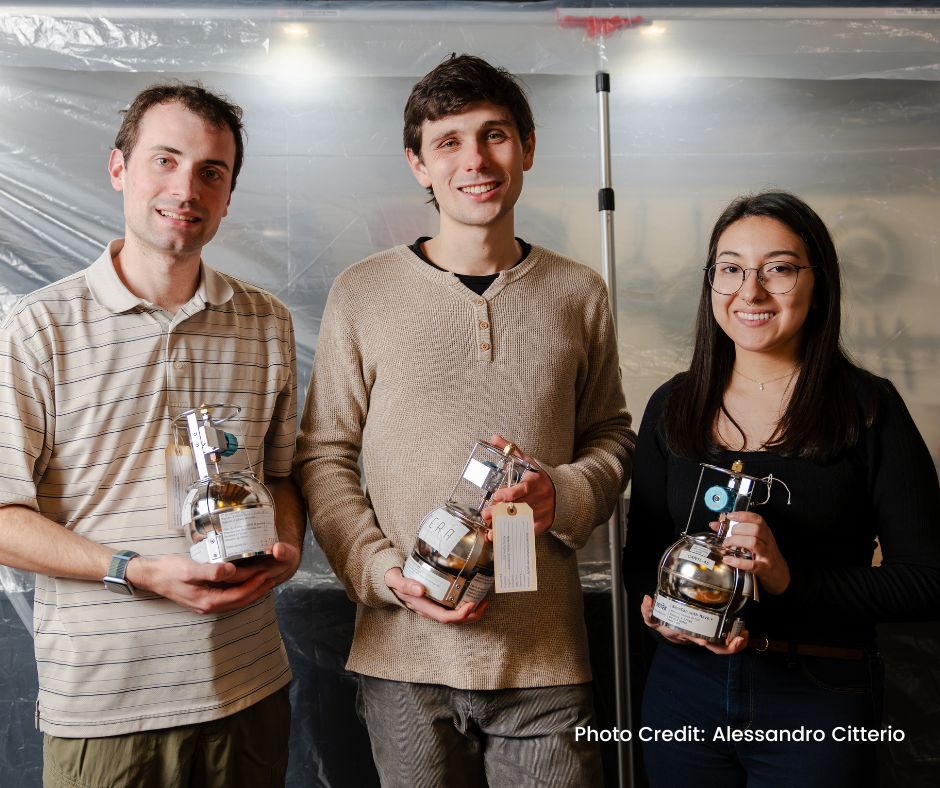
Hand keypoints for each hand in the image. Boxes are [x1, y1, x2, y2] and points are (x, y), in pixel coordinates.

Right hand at [127, 542, 298, 614]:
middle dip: (257, 590)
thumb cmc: (169, 571)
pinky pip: (228, 597)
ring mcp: (206, 604)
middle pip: (240, 601)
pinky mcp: (204, 598)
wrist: (152, 576)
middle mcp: (208, 606)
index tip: (266, 573)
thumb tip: (231, 571)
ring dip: (251, 592)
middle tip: (272, 578)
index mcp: (207, 600)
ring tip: (264, 581)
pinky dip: (240, 591)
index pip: (238, 595)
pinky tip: (245, 583)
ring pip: (235, 601)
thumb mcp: (189, 569)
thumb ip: (211, 571)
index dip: (254, 585)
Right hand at [384, 567, 487, 624]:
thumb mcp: (396, 580)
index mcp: (423, 607)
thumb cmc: (394, 580)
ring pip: (456, 617)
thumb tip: (421, 589)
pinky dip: (466, 607)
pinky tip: (474, 597)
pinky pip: (454, 609)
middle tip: (484, 604)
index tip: (470, 605)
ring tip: (484, 603)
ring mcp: (434, 608)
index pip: (444, 617)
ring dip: (472, 613)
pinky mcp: (437, 602)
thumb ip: (406, 584)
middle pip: (454, 620)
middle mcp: (430, 610)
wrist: (390, 582)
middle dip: (471, 616)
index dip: (460, 615)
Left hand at [481, 434, 554, 536]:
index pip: (523, 489)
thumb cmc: (538, 477)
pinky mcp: (543, 525)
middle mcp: (541, 498)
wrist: (562, 493)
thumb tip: (493, 437)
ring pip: (521, 521)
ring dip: (503, 525)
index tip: (496, 496)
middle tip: (485, 514)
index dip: (509, 494)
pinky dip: (511, 534)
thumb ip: (510, 450)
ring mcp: (543, 513)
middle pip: (518, 507)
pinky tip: (497, 536)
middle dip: (500, 511)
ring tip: (488, 528)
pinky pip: (526, 531)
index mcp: (536, 482)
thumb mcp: (527, 462)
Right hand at [640, 594, 747, 654]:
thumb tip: (647, 600)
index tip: (704, 640)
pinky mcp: (715, 632)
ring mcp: (709, 637)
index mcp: (688, 634)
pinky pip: (730, 640)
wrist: (670, 628)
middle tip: (738, 638)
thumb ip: (647, 612)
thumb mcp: (652, 619)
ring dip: (738, 644)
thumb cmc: (664, 624)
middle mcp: (700, 638)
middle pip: (717, 648)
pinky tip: (744, 630)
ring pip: (726, 647)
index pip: (695, 639)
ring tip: (745, 634)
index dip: (702, 641)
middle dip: (729, 647)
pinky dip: (739, 639)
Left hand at [712, 511, 790, 594]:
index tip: (730, 516)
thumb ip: (734, 532)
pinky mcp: (764, 568)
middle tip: (728, 535)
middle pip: (755, 529)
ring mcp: (767, 555)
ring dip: (737, 542)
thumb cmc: (764, 555)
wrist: (779, 574)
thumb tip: (714, 524)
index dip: (743, 516)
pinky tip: (728, 559)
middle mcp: (767, 542)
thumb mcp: (753, 541)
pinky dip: (738, 562)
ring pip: (754, 543)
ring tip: (726, 545)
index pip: (757, 519)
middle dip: (738, 529)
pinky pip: (752, 564)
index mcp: (765, 533)